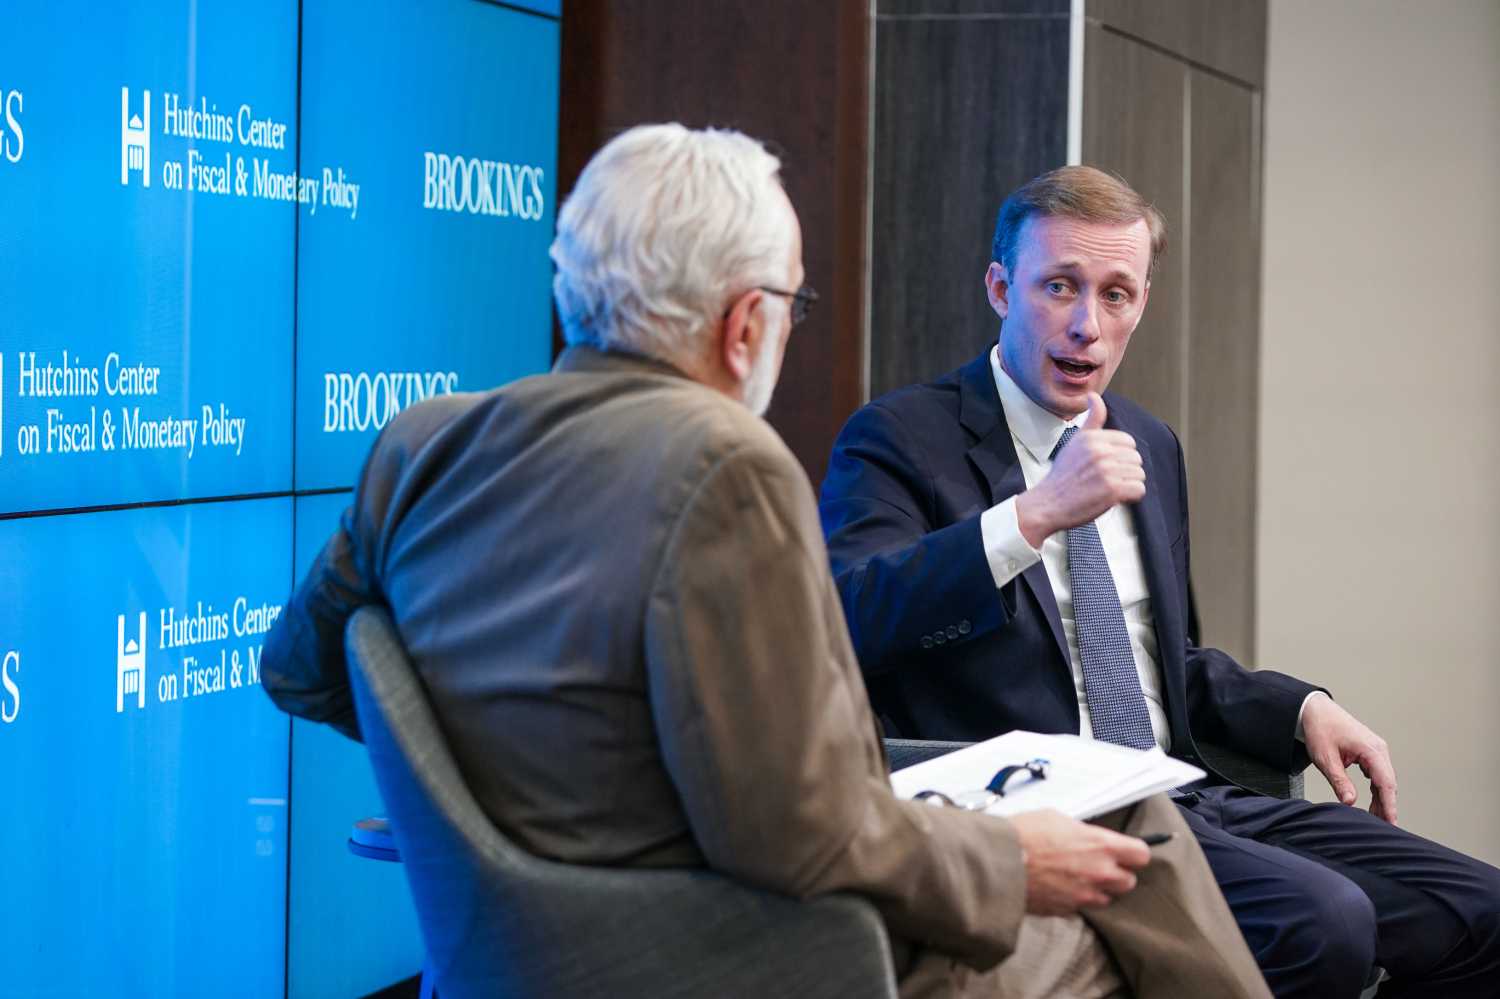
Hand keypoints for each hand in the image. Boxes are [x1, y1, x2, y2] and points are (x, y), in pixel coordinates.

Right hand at [1009, 808, 1150, 914]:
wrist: (1000, 861)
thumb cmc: (1024, 835)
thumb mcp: (1057, 818)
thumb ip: (1081, 832)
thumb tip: (1084, 836)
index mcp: (1102, 846)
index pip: (1141, 854)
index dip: (1133, 852)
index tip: (1126, 851)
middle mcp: (1100, 873)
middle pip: (1128, 881)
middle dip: (1117, 874)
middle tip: (1099, 865)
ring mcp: (1085, 895)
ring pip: (1107, 898)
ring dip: (1098, 890)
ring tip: (1077, 878)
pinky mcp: (1068, 910)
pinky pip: (1082, 907)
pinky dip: (1076, 900)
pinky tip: (1060, 887)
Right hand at [1015, 393, 1145, 548]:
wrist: (1048, 504)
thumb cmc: (1062, 477)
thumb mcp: (1075, 441)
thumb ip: (1091, 419)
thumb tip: (1093, 395)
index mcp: (1092, 438)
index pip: (1128, 442)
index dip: (1120, 456)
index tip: (1105, 466)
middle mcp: (1100, 451)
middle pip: (1136, 458)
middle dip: (1125, 471)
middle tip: (1105, 480)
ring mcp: (1107, 470)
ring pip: (1139, 474)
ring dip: (1128, 484)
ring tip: (1108, 489)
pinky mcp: (1112, 490)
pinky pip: (1139, 489)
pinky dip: (1131, 497)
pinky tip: (1115, 498)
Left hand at [1302, 694, 1398, 823]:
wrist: (1314, 710)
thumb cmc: (1320, 729)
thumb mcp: (1326, 759)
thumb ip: (1339, 781)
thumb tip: (1351, 802)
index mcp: (1371, 750)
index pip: (1386, 783)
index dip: (1389, 805)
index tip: (1391, 823)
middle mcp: (1379, 749)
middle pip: (1388, 783)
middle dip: (1387, 806)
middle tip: (1383, 828)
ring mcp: (1376, 750)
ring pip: (1384, 780)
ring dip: (1381, 799)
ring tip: (1376, 819)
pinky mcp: (1370, 752)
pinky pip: (1378, 774)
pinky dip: (1376, 789)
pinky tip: (1372, 802)